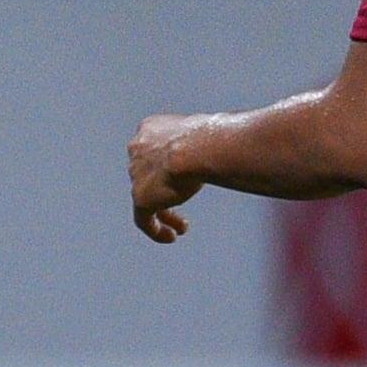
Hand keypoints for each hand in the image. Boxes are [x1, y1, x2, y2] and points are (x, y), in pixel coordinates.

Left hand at [127, 115, 204, 242]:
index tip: (184, 176)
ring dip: (164, 213)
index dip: (166, 166)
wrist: (198, 147)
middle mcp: (138, 149)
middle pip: (148, 174)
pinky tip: (171, 237)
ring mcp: (136, 175)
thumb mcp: (206, 134)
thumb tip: (230, 146)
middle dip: (164, 190)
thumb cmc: (211, 136)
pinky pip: (143, 220)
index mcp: (150, 129)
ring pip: (147, 198)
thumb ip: (205, 143)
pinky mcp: (140, 197)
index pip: (153, 150)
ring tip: (182, 227)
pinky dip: (156, 230)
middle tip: (183, 200)